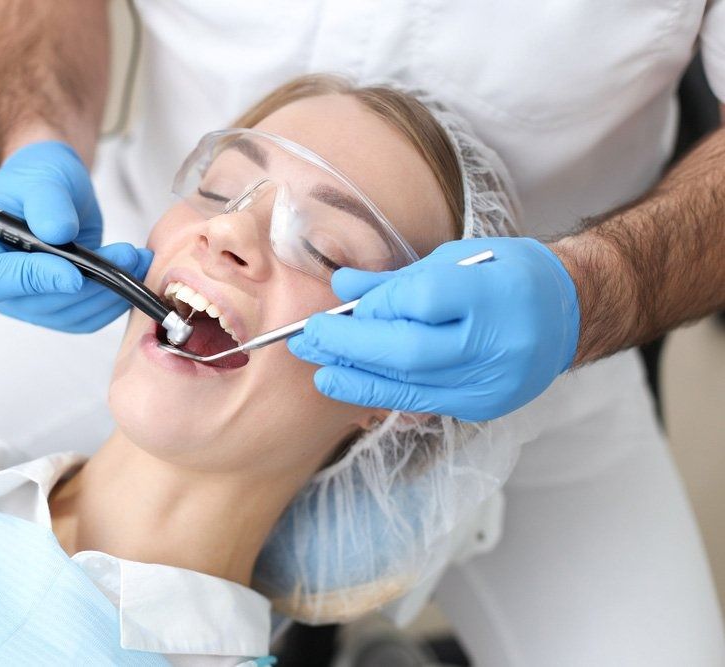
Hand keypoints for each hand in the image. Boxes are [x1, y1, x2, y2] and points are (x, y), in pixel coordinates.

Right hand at [0, 141, 151, 331]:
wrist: (56, 187)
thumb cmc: (37, 176)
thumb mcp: (42, 177)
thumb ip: (46, 202)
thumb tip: (57, 233)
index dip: (32, 280)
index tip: (74, 272)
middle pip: (37, 305)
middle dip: (88, 285)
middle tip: (125, 256)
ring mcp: (28, 299)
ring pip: (69, 315)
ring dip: (108, 293)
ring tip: (136, 258)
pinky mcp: (57, 306)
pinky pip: (86, 317)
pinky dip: (113, 300)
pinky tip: (131, 272)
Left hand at [287, 238, 579, 420]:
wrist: (568, 314)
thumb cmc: (510, 276)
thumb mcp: (459, 258)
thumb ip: (400, 278)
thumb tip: (343, 286)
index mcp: (497, 293)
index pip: (423, 301)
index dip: (378, 304)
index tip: (350, 300)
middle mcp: (499, 344)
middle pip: (409, 351)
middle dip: (351, 345)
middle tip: (309, 336)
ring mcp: (493, 383)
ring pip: (410, 385)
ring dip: (355, 377)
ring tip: (317, 365)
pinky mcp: (483, 407)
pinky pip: (421, 403)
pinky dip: (380, 392)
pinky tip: (349, 383)